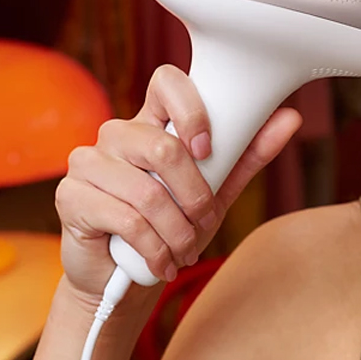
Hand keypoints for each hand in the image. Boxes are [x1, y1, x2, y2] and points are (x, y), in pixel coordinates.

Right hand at [54, 65, 301, 306]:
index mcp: (151, 122)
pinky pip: (125, 219)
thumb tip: (289, 118)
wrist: (126, 278)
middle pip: (162, 146)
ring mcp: (88, 162)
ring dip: (177, 233)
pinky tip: (162, 263)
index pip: (167, 82)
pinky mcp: (71, 196)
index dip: (192, 110)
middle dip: (196, 197)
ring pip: (147, 192)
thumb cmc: (171, 225)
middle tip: (204, 225)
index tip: (208, 148)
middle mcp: (116, 135)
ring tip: (184, 252)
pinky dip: (154, 249)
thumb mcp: (215, 191)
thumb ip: (246, 155)